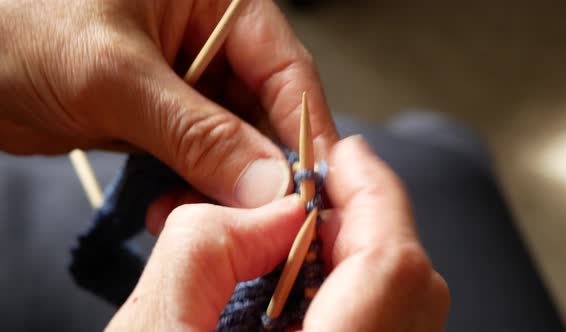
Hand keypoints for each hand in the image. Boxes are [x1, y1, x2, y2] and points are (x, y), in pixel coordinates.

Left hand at [0, 0, 338, 206]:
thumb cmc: (19, 27)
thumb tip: (267, 183)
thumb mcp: (115, 76)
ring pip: (232, 142)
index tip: (319, 182)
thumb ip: (198, 130)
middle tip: (271, 215)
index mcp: (215, 2)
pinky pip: (198, 159)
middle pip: (263, 110)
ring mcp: (186, 83)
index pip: (284, 67)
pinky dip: (194, 188)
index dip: (305, 127)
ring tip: (212, 216)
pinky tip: (176, 207)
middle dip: (264, 166)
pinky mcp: (162, 119)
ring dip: (227, 185)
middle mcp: (209, 40)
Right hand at [107, 136, 449, 330]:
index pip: (394, 266)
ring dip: (360, 257)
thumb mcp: (154, 329)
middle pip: (411, 286)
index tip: (344, 154)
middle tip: (317, 195)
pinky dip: (353, 292)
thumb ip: (205, 249)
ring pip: (403, 308)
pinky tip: (305, 288)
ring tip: (304, 240)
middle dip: (365, 221)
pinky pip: (382, 329)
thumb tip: (271, 212)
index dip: (374, 195)